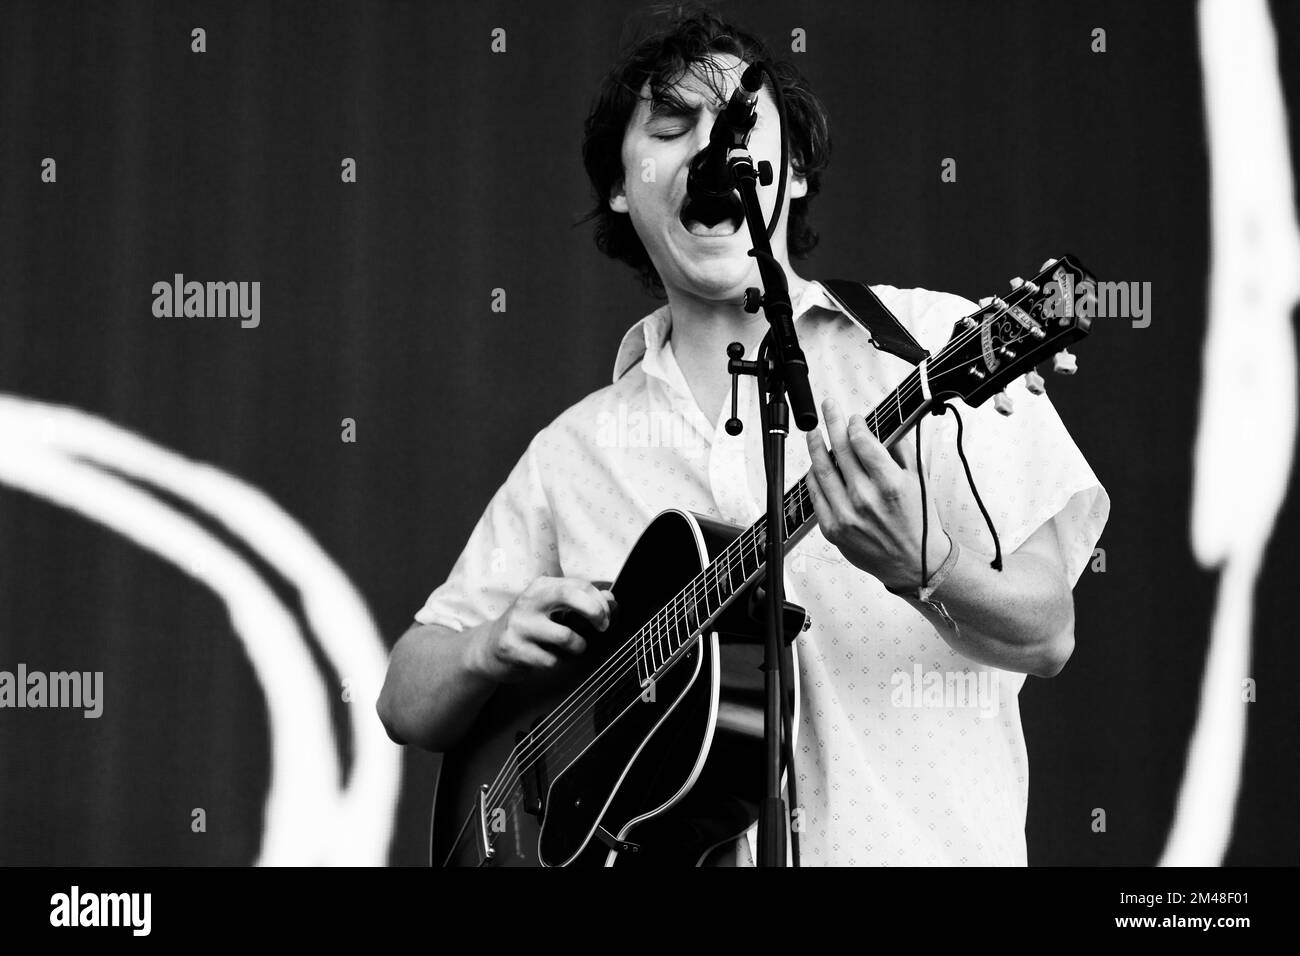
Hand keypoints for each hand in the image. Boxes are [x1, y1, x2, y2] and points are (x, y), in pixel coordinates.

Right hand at [464, 577, 617, 682]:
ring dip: (578, 647)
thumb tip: (611, 600)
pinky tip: (547, 659)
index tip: (607, 617)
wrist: (488, 648)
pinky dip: (557, 663)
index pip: (580, 585)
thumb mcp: (553, 609)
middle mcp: (529, 601)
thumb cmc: (530, 627)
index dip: (600, 602)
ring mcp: (519, 624)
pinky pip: (550, 660)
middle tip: (602, 627)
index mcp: (542, 586)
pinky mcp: (512, 648)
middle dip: (594, 612)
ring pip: (565, 636)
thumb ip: (581, 603)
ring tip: (574, 648)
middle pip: (570, 596)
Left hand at [804, 397, 949, 589]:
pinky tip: (815, 464)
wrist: (914, 563)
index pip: (862, 442)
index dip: (854, 424)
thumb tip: (885, 425)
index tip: (853, 417)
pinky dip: (813, 476)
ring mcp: (846, 515)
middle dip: (832, 423)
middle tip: (828, 408)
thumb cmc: (918, 522)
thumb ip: (901, 450)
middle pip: (840, 449)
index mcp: (890, 484)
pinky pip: (816, 495)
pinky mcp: (833, 529)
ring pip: (822, 470)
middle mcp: (865, 498)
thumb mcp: (919, 480)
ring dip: (816, 446)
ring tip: (813, 432)